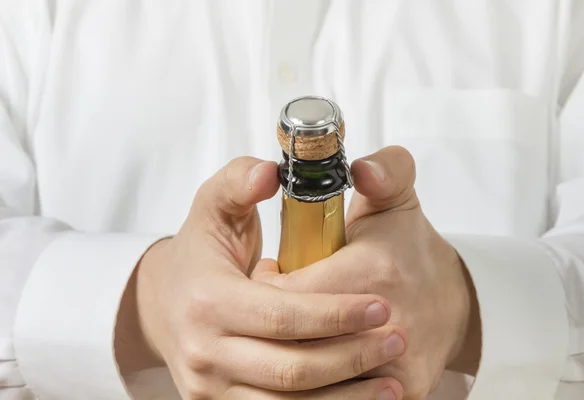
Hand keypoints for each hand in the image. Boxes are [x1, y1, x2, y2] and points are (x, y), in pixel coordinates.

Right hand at [115, 157, 405, 399]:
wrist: (163, 304)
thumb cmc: (200, 254)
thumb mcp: (212, 207)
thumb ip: (239, 181)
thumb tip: (268, 172)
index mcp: (208, 301)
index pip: (282, 315)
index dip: (334, 314)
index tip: (381, 305)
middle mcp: (205, 354)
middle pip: (290, 370)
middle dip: (351, 358)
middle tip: (397, 339)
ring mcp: (210, 390)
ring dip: (347, 398)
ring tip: (392, 383)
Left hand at [254, 147, 481, 399]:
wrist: (450, 303)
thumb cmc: (410, 250)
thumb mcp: (396, 200)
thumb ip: (384, 170)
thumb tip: (363, 169)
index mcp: (375, 270)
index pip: (287, 295)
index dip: (267, 286)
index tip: (270, 274)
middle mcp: (386, 325)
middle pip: (294, 338)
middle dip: (275, 322)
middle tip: (279, 300)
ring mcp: (392, 368)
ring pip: (310, 377)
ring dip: (291, 351)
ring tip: (295, 326)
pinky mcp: (398, 393)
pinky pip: (333, 396)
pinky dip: (315, 382)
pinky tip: (314, 354)